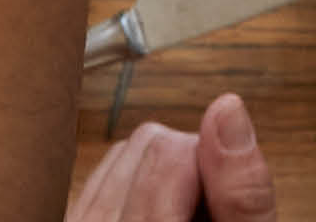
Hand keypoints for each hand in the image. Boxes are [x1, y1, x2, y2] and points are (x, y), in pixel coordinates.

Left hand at [65, 96, 276, 221]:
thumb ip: (243, 191)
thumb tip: (227, 106)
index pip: (173, 151)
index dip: (216, 169)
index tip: (221, 204)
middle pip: (147, 143)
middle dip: (190, 170)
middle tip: (207, 216)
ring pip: (123, 150)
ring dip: (162, 176)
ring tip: (186, 220)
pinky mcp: (72, 219)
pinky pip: (103, 170)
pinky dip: (135, 184)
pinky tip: (156, 215)